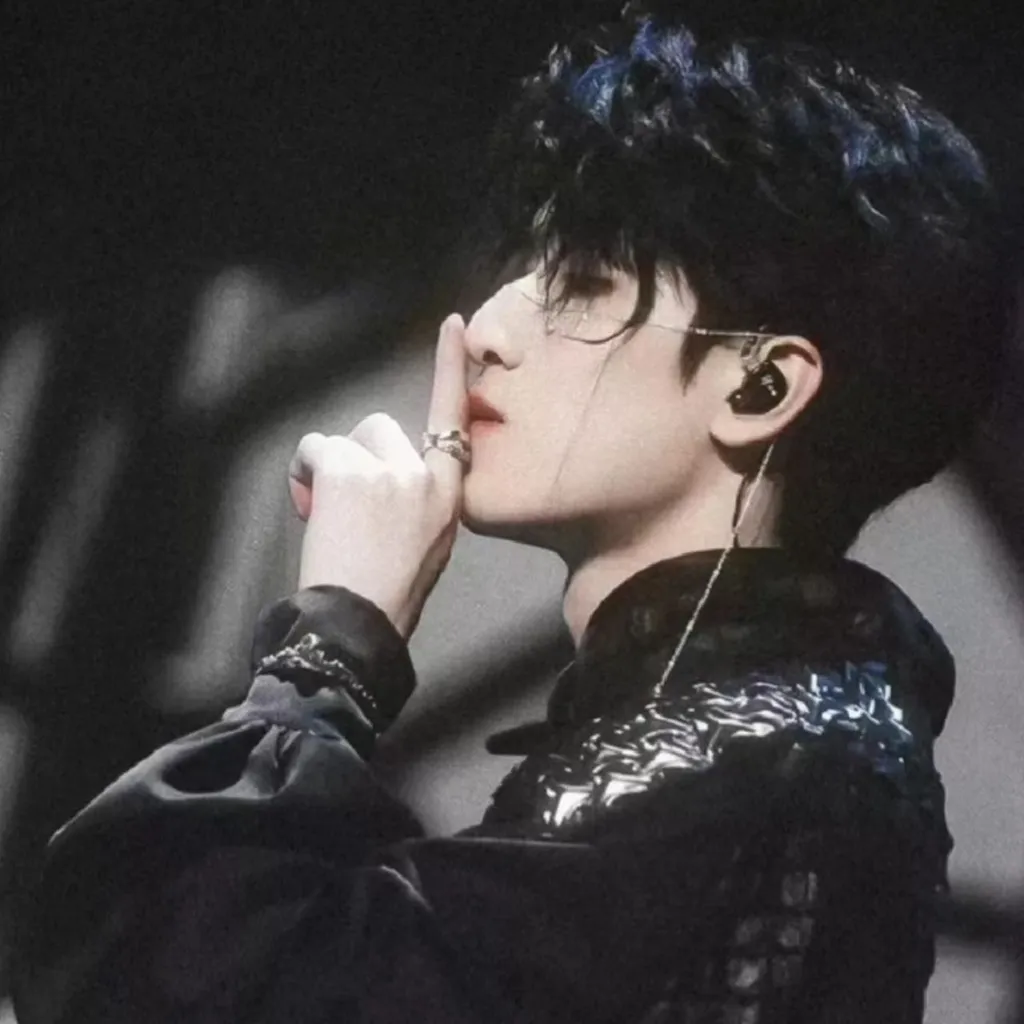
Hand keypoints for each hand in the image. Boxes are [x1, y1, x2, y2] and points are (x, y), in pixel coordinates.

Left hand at [288, 314, 467, 638]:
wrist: (360, 621)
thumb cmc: (393, 592)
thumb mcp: (432, 542)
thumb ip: (422, 499)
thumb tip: (393, 480)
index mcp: (449, 492)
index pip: (453, 418)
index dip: (450, 368)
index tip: (451, 326)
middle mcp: (422, 472)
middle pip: (380, 429)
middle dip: (360, 458)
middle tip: (350, 506)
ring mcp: (385, 468)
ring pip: (345, 441)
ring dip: (333, 468)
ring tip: (331, 516)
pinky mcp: (346, 468)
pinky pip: (316, 448)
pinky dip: (305, 470)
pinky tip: (309, 503)